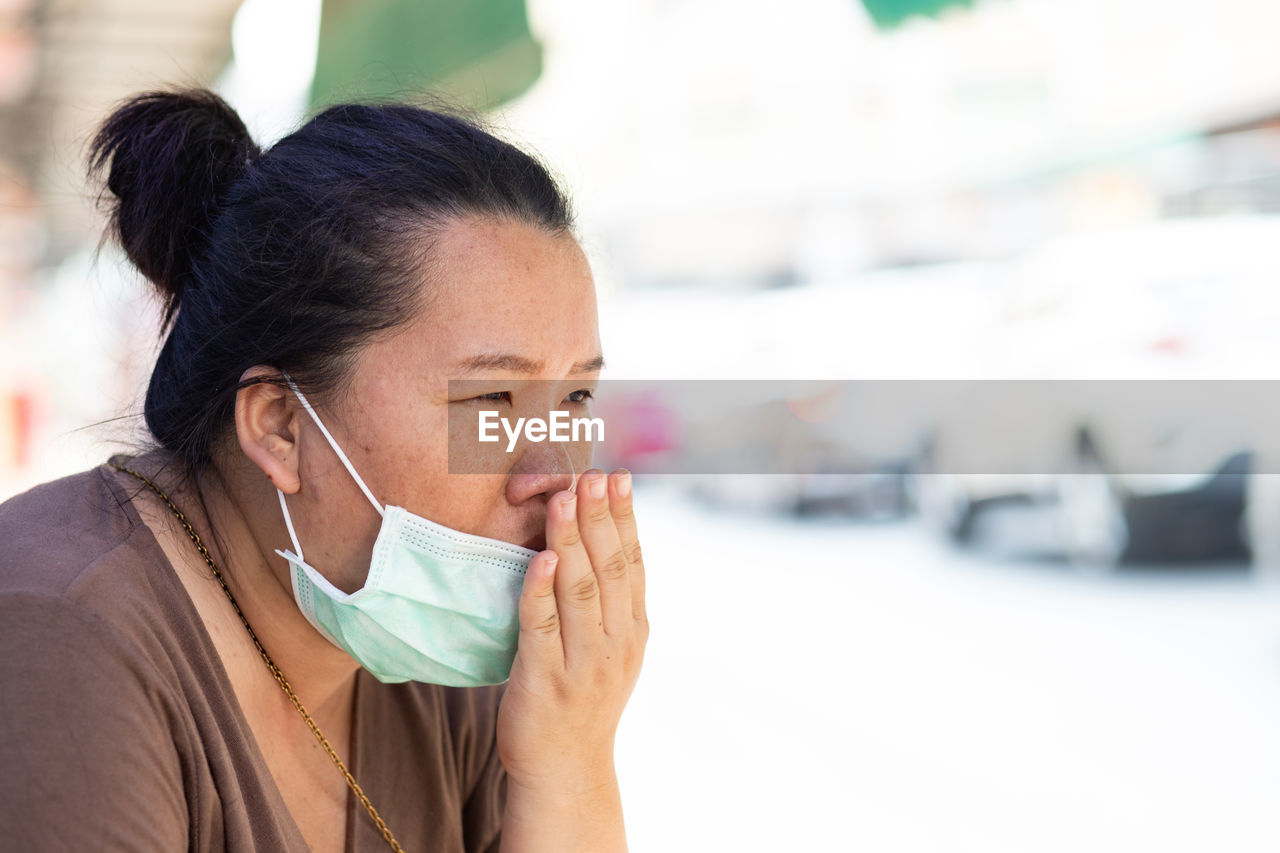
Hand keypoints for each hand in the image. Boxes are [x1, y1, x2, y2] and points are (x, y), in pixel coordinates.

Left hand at [497, 467, 647, 794]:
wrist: (566, 769)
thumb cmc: (580, 699)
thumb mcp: (611, 648)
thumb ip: (609, 600)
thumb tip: (602, 537)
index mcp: (634, 629)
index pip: (633, 562)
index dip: (625, 517)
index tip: (618, 476)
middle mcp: (616, 643)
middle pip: (609, 568)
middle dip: (599, 517)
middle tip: (591, 475)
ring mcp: (583, 662)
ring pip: (579, 590)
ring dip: (572, 540)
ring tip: (565, 498)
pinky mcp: (545, 680)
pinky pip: (542, 627)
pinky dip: (541, 590)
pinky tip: (540, 558)